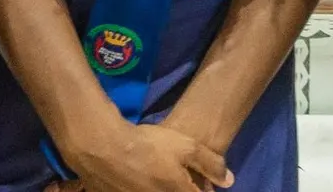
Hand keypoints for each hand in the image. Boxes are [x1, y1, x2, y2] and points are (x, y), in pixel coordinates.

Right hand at [56, 115, 231, 191]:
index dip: (202, 189)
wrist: (103, 148)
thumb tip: (229, 181)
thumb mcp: (186, 147)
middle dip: (182, 187)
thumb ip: (210, 164)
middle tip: (176, 177)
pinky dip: (141, 189)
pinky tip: (139, 179)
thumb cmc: (149, 146)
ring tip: (157, 176)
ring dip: (161, 187)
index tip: (200, 183)